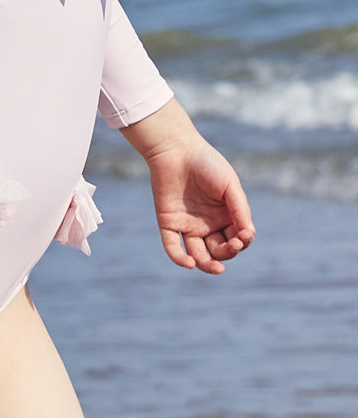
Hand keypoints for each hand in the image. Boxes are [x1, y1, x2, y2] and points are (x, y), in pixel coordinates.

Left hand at [120, 98, 255, 274]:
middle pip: (220, 251)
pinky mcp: (168, 223)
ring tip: (215, 268)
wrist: (176, 149)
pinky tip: (188, 263)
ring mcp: (188, 225)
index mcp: (226, 216)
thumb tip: (249, 235)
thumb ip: (240, 209)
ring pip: (198, 255)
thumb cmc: (206, 163)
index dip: (242, 243)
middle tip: (233, 245)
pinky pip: (172, 246)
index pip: (237, 240)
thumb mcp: (229, 185)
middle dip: (228, 253)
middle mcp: (208, 224)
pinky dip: (179, 258)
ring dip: (207, 265)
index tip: (244, 236)